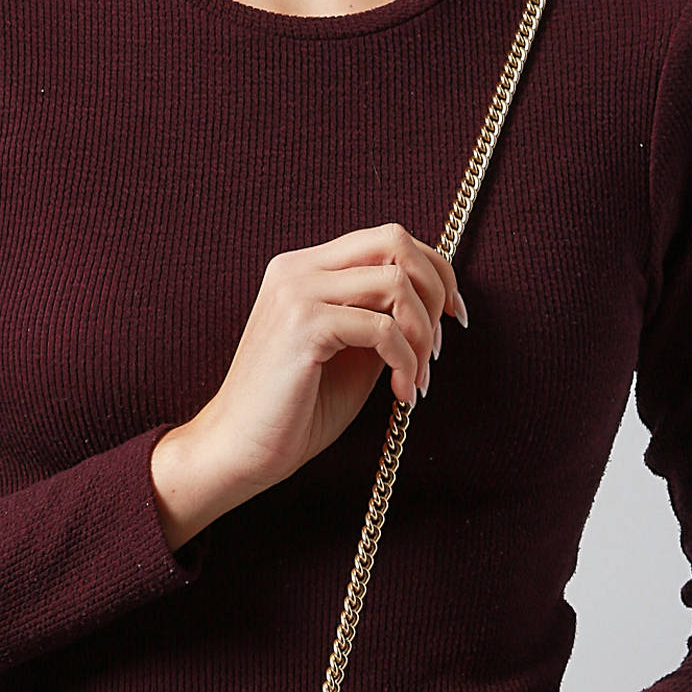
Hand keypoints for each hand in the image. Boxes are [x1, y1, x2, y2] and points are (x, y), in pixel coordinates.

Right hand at [185, 221, 468, 496]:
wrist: (240, 451)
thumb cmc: (293, 412)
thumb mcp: (349, 354)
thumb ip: (380, 320)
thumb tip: (432, 305)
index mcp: (305, 269)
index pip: (386, 239)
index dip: (434, 270)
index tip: (452, 316)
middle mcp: (298, 269)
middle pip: (394, 240)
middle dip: (435, 289)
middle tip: (438, 346)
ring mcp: (297, 293)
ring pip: (395, 282)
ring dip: (422, 334)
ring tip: (417, 378)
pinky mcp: (304, 326)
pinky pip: (382, 329)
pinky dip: (405, 362)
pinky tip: (402, 394)